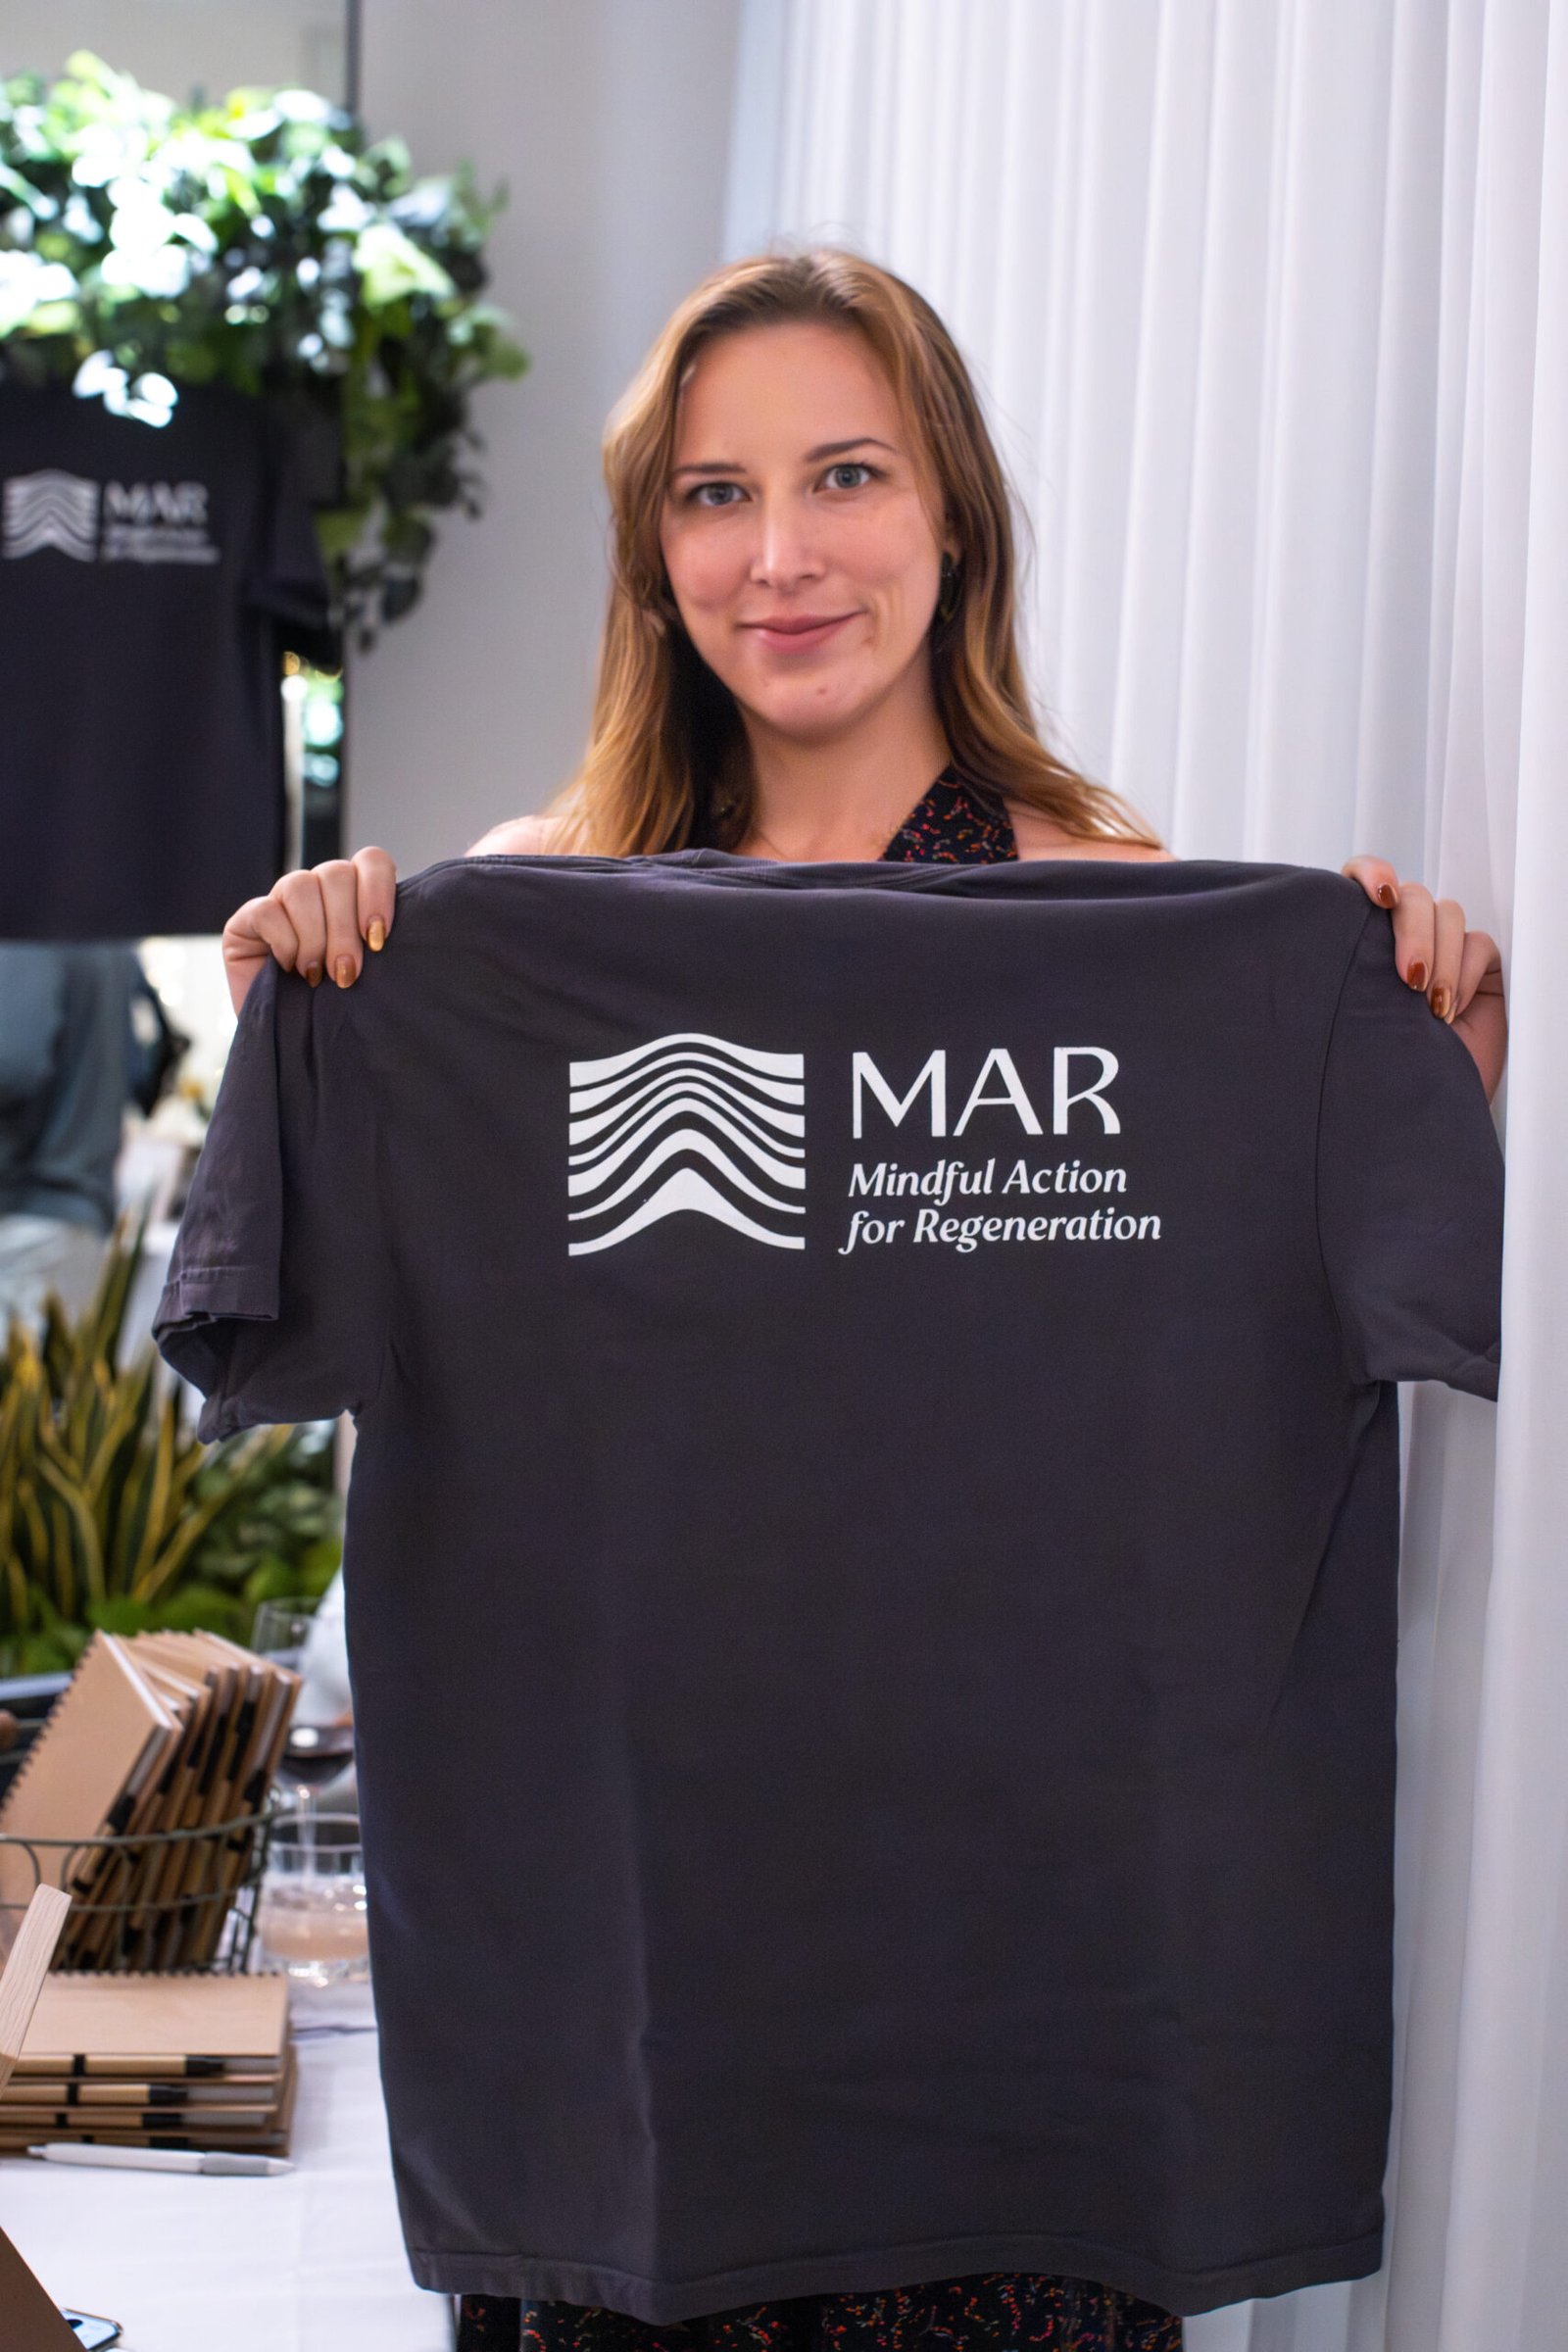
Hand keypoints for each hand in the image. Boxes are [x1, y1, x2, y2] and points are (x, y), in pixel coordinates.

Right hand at [221, 847, 398, 1016]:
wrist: (295, 1045)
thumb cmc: (338, 1010)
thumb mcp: (372, 976)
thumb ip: (381, 943)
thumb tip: (398, 930)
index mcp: (354, 895)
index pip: (371, 861)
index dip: (377, 891)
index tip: (379, 939)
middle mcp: (319, 891)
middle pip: (336, 874)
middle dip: (344, 927)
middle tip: (347, 973)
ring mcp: (280, 901)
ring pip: (300, 885)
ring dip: (314, 935)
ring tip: (316, 975)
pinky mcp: (247, 920)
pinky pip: (267, 910)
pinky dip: (284, 941)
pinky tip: (289, 968)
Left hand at [1342, 857, 1506, 1102]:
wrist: (1411, 1111)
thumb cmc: (1369, 1070)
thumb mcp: (1344, 1018)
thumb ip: (1342, 973)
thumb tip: (1326, 943)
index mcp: (1356, 936)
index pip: (1361, 876)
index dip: (1371, 872)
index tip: (1378, 895)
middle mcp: (1397, 935)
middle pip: (1411, 897)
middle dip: (1413, 932)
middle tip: (1408, 979)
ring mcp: (1439, 947)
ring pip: (1446, 913)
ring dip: (1440, 956)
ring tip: (1430, 1009)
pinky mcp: (1476, 964)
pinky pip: (1477, 944)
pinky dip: (1464, 973)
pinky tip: (1449, 1010)